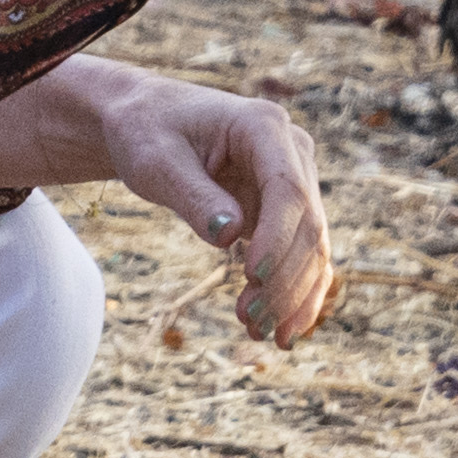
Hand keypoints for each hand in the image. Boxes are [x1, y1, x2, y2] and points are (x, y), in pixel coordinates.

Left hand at [0, 54, 336, 344]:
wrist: (147, 123)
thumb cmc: (145, 132)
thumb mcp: (155, 161)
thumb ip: (191, 195)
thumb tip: (228, 236)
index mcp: (262, 125)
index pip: (287, 188)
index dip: (278, 236)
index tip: (253, 277)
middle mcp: (291, 151)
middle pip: (306, 223)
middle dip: (283, 278)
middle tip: (249, 320)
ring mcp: (294, 180)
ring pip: (312, 247)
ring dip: (292, 296)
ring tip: (260, 334)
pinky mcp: (285, 210)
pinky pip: (301, 257)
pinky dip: (294, 295)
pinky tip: (279, 332)